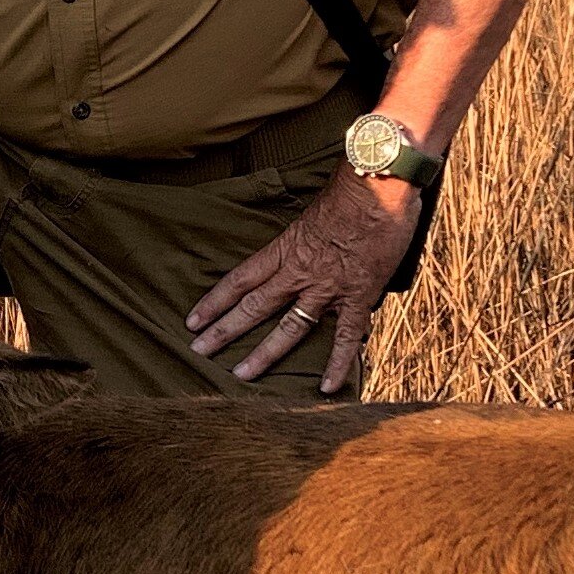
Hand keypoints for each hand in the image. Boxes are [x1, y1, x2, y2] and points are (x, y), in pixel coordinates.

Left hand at [188, 170, 420, 392]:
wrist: (380, 185)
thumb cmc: (349, 191)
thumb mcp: (311, 213)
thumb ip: (301, 239)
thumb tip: (300, 248)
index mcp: (286, 249)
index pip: (240, 279)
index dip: (215, 301)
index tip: (193, 319)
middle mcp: (299, 272)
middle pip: (254, 306)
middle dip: (224, 331)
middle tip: (198, 351)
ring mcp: (327, 288)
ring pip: (289, 328)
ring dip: (264, 354)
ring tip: (241, 375)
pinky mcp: (358, 297)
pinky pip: (346, 337)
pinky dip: (337, 364)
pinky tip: (327, 387)